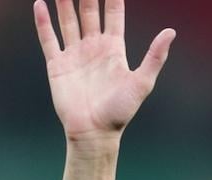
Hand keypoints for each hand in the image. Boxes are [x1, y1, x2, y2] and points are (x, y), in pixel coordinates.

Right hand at [33, 0, 174, 148]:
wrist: (94, 133)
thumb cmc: (120, 112)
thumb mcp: (142, 82)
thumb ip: (155, 56)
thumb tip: (171, 32)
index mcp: (113, 48)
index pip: (112, 12)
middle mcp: (93, 46)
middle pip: (88, 10)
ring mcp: (74, 54)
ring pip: (67, 19)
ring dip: (64, 1)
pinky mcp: (57, 65)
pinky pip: (49, 38)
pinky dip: (43, 21)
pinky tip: (40, 4)